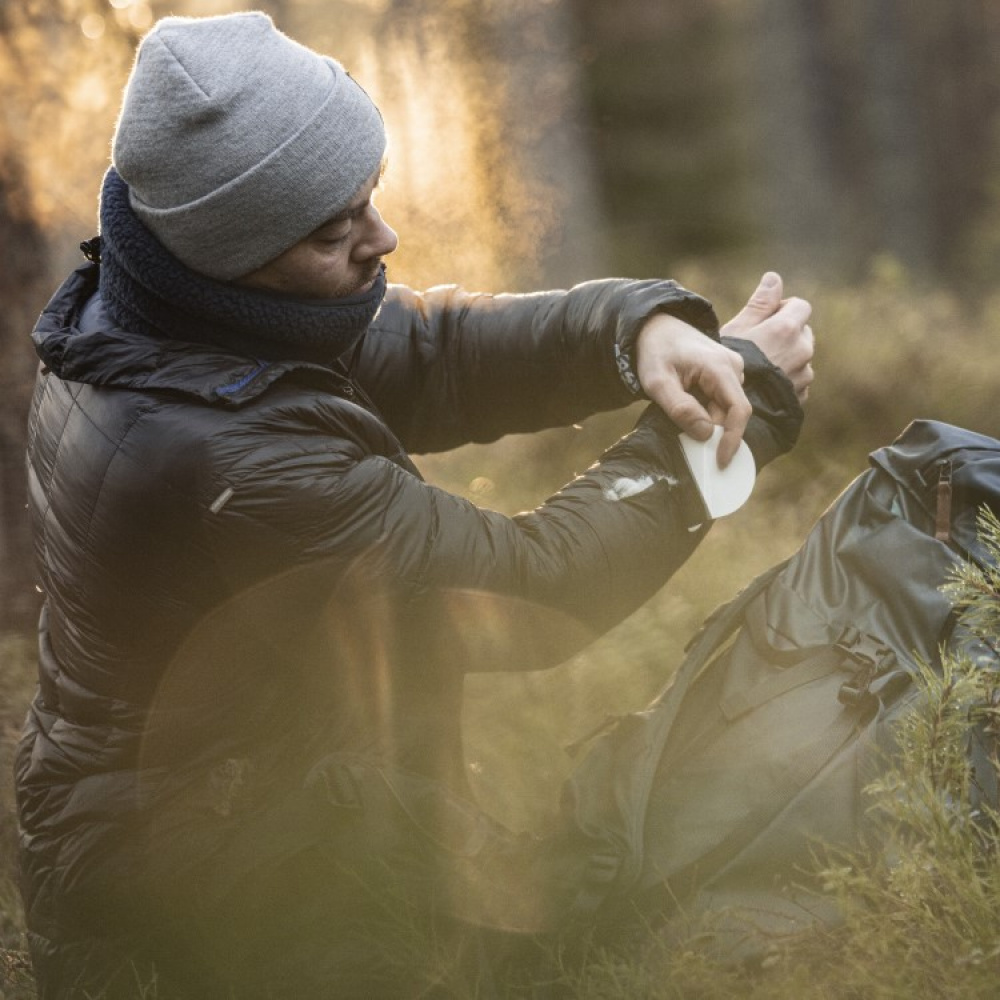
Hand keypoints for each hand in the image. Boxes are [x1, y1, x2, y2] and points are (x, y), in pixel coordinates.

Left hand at [635, 313, 751, 466]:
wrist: (654, 329)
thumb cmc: (654, 353)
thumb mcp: (658, 383)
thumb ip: (681, 409)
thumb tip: (706, 434)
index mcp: (720, 367)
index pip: (739, 410)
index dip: (732, 440)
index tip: (721, 462)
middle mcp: (733, 367)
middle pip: (731, 413)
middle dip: (713, 433)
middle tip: (686, 443)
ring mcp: (731, 369)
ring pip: (725, 409)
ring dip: (706, 421)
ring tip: (679, 416)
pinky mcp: (725, 373)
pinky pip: (721, 401)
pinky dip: (706, 413)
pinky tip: (687, 410)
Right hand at [721, 272, 813, 400]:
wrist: (734, 411)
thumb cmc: (730, 367)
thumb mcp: (738, 330)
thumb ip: (760, 303)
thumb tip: (774, 278)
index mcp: (787, 328)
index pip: (801, 306)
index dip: (783, 309)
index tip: (765, 321)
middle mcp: (803, 349)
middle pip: (802, 332)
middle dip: (786, 335)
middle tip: (760, 347)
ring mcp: (805, 374)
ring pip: (801, 358)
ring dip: (787, 359)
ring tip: (761, 370)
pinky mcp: (802, 395)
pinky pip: (798, 381)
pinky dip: (786, 381)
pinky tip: (765, 386)